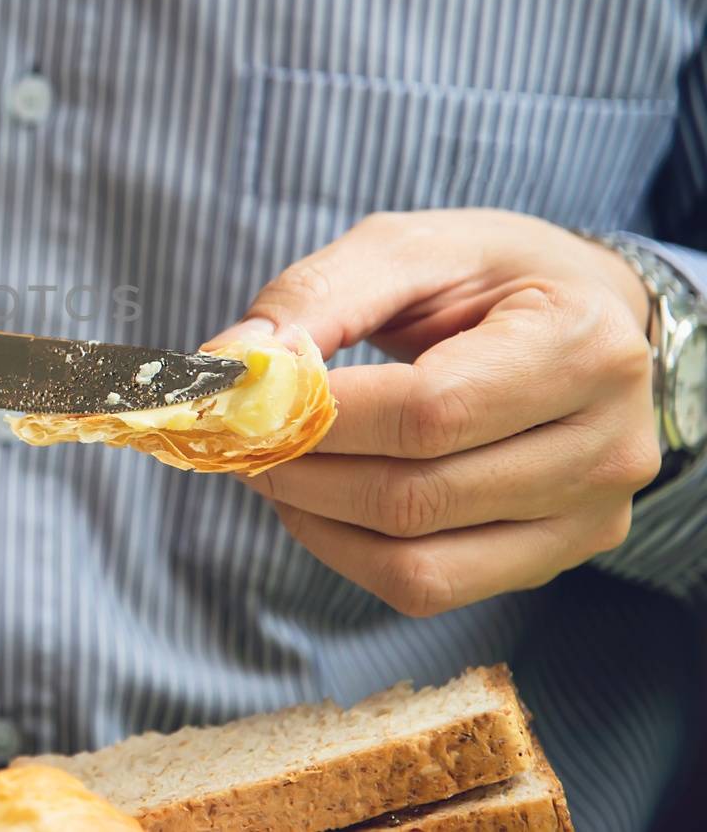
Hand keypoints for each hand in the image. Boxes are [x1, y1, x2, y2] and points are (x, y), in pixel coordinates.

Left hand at [212, 209, 658, 616]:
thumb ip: (317, 298)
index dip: (319, 415)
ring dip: (311, 516)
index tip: (242, 396)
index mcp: (586, 344)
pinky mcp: (554, 560)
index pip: (430, 412)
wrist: (579, 316)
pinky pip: (428, 588)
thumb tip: (228, 363)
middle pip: (415, 495)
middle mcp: (609, 445)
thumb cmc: (487, 276)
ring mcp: (590, 517)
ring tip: (268, 463)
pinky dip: (346, 553)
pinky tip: (314, 502)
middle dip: (298, 468)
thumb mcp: (408, 249)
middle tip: (234, 434)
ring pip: (415, 561)